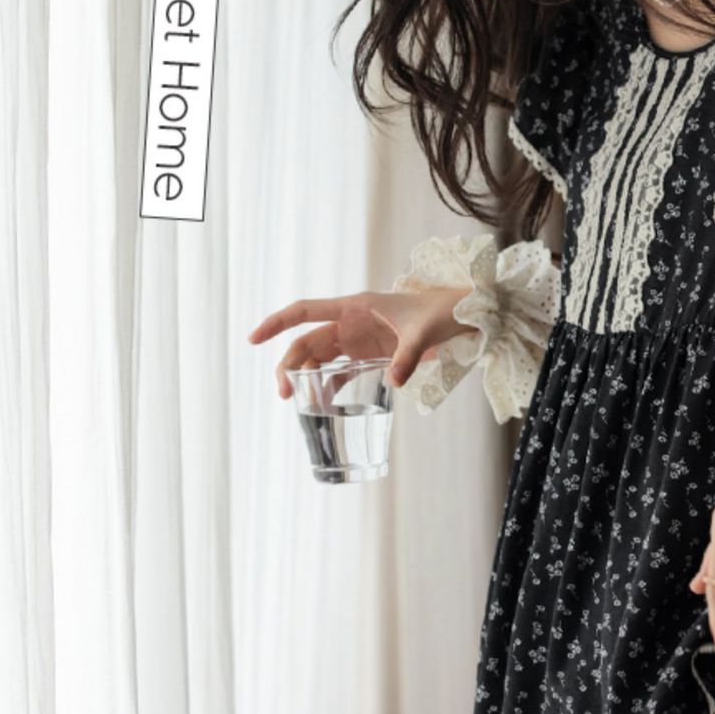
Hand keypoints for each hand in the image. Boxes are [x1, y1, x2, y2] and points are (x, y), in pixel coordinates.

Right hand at [248, 283, 473, 398]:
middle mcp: (350, 322)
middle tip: (285, 394)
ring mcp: (358, 340)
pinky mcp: (370, 356)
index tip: (253, 338)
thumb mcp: (423, 332)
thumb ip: (407, 356)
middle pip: (307, 342)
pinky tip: (322, 406)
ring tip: (300, 404)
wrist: (461, 315)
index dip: (277, 323)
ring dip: (306, 378)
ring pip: (320, 359)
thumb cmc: (440, 312)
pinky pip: (340, 372)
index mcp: (355, 307)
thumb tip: (393, 382)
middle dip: (289, 365)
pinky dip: (328, 387)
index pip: (305, 311)